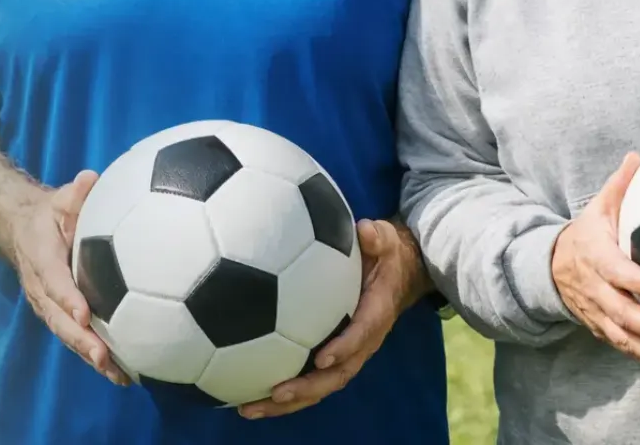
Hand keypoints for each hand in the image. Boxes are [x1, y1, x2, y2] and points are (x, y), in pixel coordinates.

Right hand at [5, 170, 130, 384]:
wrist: (19, 230)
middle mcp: (41, 288)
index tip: (84, 313)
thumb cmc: (49, 214)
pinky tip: (125, 374)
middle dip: (80, 340)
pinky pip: (76, 338)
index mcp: (41, 257)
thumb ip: (74, 193)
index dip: (67, 297)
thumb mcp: (58, 199)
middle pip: (58, 319)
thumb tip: (91, 179)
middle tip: (103, 356)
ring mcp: (48, 306)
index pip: (53, 279)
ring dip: (90, 356)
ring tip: (119, 376)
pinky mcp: (59, 316)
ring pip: (67, 335)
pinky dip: (97, 357)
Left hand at [239, 218, 429, 419]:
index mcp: (375, 315)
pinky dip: (279, 393)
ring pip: (318, 386)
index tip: (322, 358)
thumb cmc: (385, 256)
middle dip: (307, 389)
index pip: (361, 335)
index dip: (344, 349)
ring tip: (248, 408)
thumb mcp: (387, 240)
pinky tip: (243, 396)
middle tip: (275, 393)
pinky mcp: (328, 356)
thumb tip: (365, 230)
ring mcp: (344, 354)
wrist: (396, 277)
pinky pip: (306, 379)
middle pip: (336, 376)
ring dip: (286, 402)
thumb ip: (378, 236)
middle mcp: (361, 343)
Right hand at [549, 153, 639, 378]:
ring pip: (623, 337)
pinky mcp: (604, 329)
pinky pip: (627, 349)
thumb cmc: (589, 234)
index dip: (633, 280)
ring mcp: (598, 314)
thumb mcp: (598, 208)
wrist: (553, 267)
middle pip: (619, 312)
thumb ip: (621, 186)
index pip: (613, 270)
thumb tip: (639, 155)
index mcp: (595, 257)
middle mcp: (594, 289)